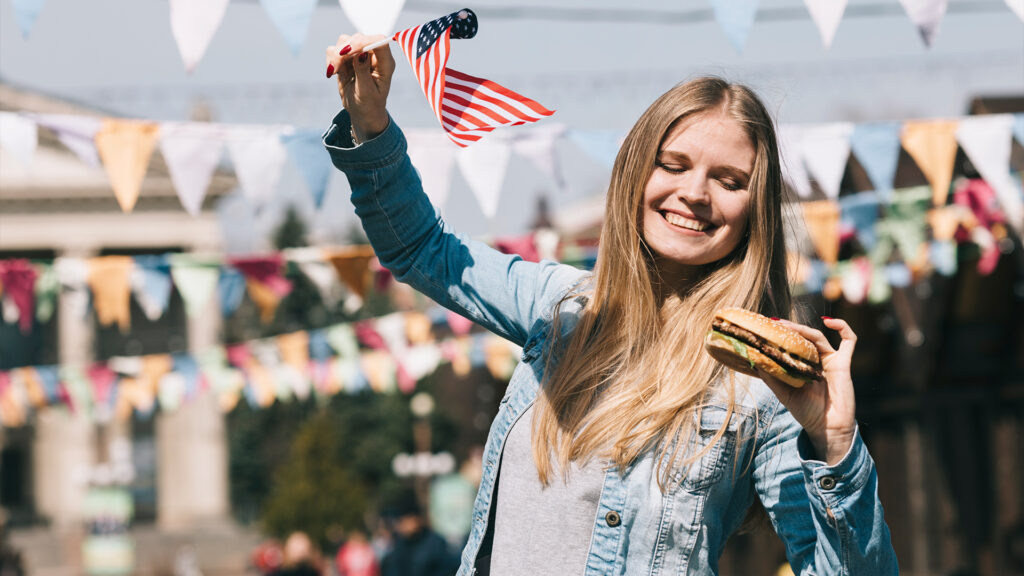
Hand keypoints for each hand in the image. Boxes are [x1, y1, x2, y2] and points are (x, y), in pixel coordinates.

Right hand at [325, 33, 395, 141]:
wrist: (362, 112)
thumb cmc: (369, 105)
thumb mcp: (367, 92)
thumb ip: (363, 72)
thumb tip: (361, 53)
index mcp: (385, 63)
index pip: (378, 41)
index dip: (364, 41)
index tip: (349, 52)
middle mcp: (374, 55)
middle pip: (358, 38)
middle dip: (345, 50)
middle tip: (336, 69)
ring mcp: (360, 55)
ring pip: (345, 41)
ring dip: (336, 55)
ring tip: (335, 72)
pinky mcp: (347, 58)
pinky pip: (335, 49)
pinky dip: (331, 59)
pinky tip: (334, 72)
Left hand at [755, 316, 857, 465]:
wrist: (827, 429)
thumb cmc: (807, 412)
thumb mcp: (784, 394)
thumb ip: (772, 377)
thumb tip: (754, 360)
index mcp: (803, 366)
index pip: (793, 344)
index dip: (782, 335)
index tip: (765, 326)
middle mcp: (816, 361)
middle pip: (804, 338)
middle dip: (790, 329)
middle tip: (773, 323)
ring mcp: (830, 360)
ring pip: (818, 336)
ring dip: (803, 328)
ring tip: (786, 325)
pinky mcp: (843, 363)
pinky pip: (849, 340)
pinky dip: (843, 326)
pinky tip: (829, 321)